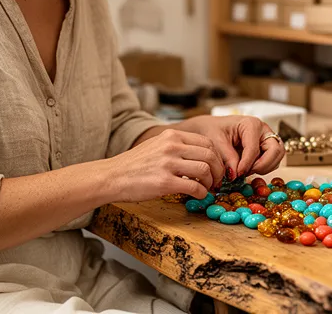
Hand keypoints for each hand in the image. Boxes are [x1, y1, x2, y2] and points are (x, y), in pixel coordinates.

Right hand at [107, 129, 224, 201]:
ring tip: (207, 189)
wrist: (112, 176)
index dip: (217, 157)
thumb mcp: (156, 145)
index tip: (216, 168)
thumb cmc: (134, 164)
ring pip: (205, 170)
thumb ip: (176, 146)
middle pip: (210, 155)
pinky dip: (201, 193)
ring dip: (211, 182)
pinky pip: (194, 187)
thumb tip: (199, 156)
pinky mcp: (165, 182)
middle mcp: (171, 146)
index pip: (207, 142)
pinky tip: (197, 196)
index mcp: (171, 135)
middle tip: (217, 181)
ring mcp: (168, 164)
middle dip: (218, 170)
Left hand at [176, 115, 285, 178]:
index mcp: (251, 124)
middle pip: (276, 151)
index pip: (255, 148)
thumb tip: (235, 174)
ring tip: (245, 170)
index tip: (236, 174)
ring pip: (277, 157)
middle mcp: (263, 130)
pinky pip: (272, 161)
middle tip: (246, 173)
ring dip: (264, 168)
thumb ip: (227, 157)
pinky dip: (263, 168)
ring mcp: (266, 139)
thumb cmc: (213, 131)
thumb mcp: (216, 142)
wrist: (211, 129)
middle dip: (263, 165)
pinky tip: (248, 168)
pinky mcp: (266, 148)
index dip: (246, 164)